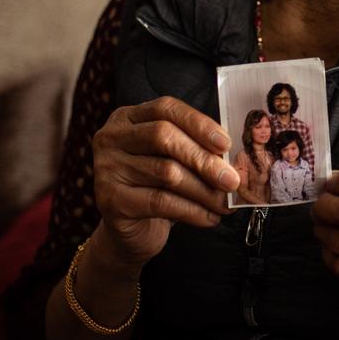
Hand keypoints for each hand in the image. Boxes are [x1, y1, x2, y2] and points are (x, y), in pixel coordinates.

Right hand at [91, 96, 239, 269]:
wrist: (129, 231)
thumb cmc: (156, 186)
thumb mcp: (172, 158)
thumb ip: (194, 148)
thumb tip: (231, 156)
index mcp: (128, 118)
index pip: (165, 108)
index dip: (198, 123)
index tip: (225, 143)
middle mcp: (111, 138)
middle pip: (163, 137)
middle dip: (203, 159)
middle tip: (232, 180)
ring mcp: (106, 168)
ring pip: (166, 172)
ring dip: (203, 190)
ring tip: (224, 203)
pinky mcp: (110, 200)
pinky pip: (160, 201)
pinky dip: (192, 211)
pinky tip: (209, 217)